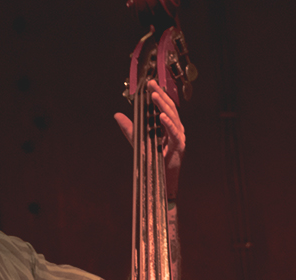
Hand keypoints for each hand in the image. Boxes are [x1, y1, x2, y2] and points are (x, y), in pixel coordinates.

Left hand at [114, 80, 185, 198]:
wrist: (160, 179)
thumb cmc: (154, 159)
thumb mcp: (138, 140)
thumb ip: (129, 127)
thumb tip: (117, 115)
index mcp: (167, 125)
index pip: (164, 105)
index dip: (158, 94)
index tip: (150, 84)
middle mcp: (175, 128)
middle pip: (169, 108)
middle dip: (160, 95)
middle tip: (152, 86)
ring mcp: (178, 136)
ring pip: (172, 117)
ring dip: (163, 105)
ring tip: (154, 96)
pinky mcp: (179, 145)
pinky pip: (174, 132)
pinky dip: (168, 124)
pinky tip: (161, 116)